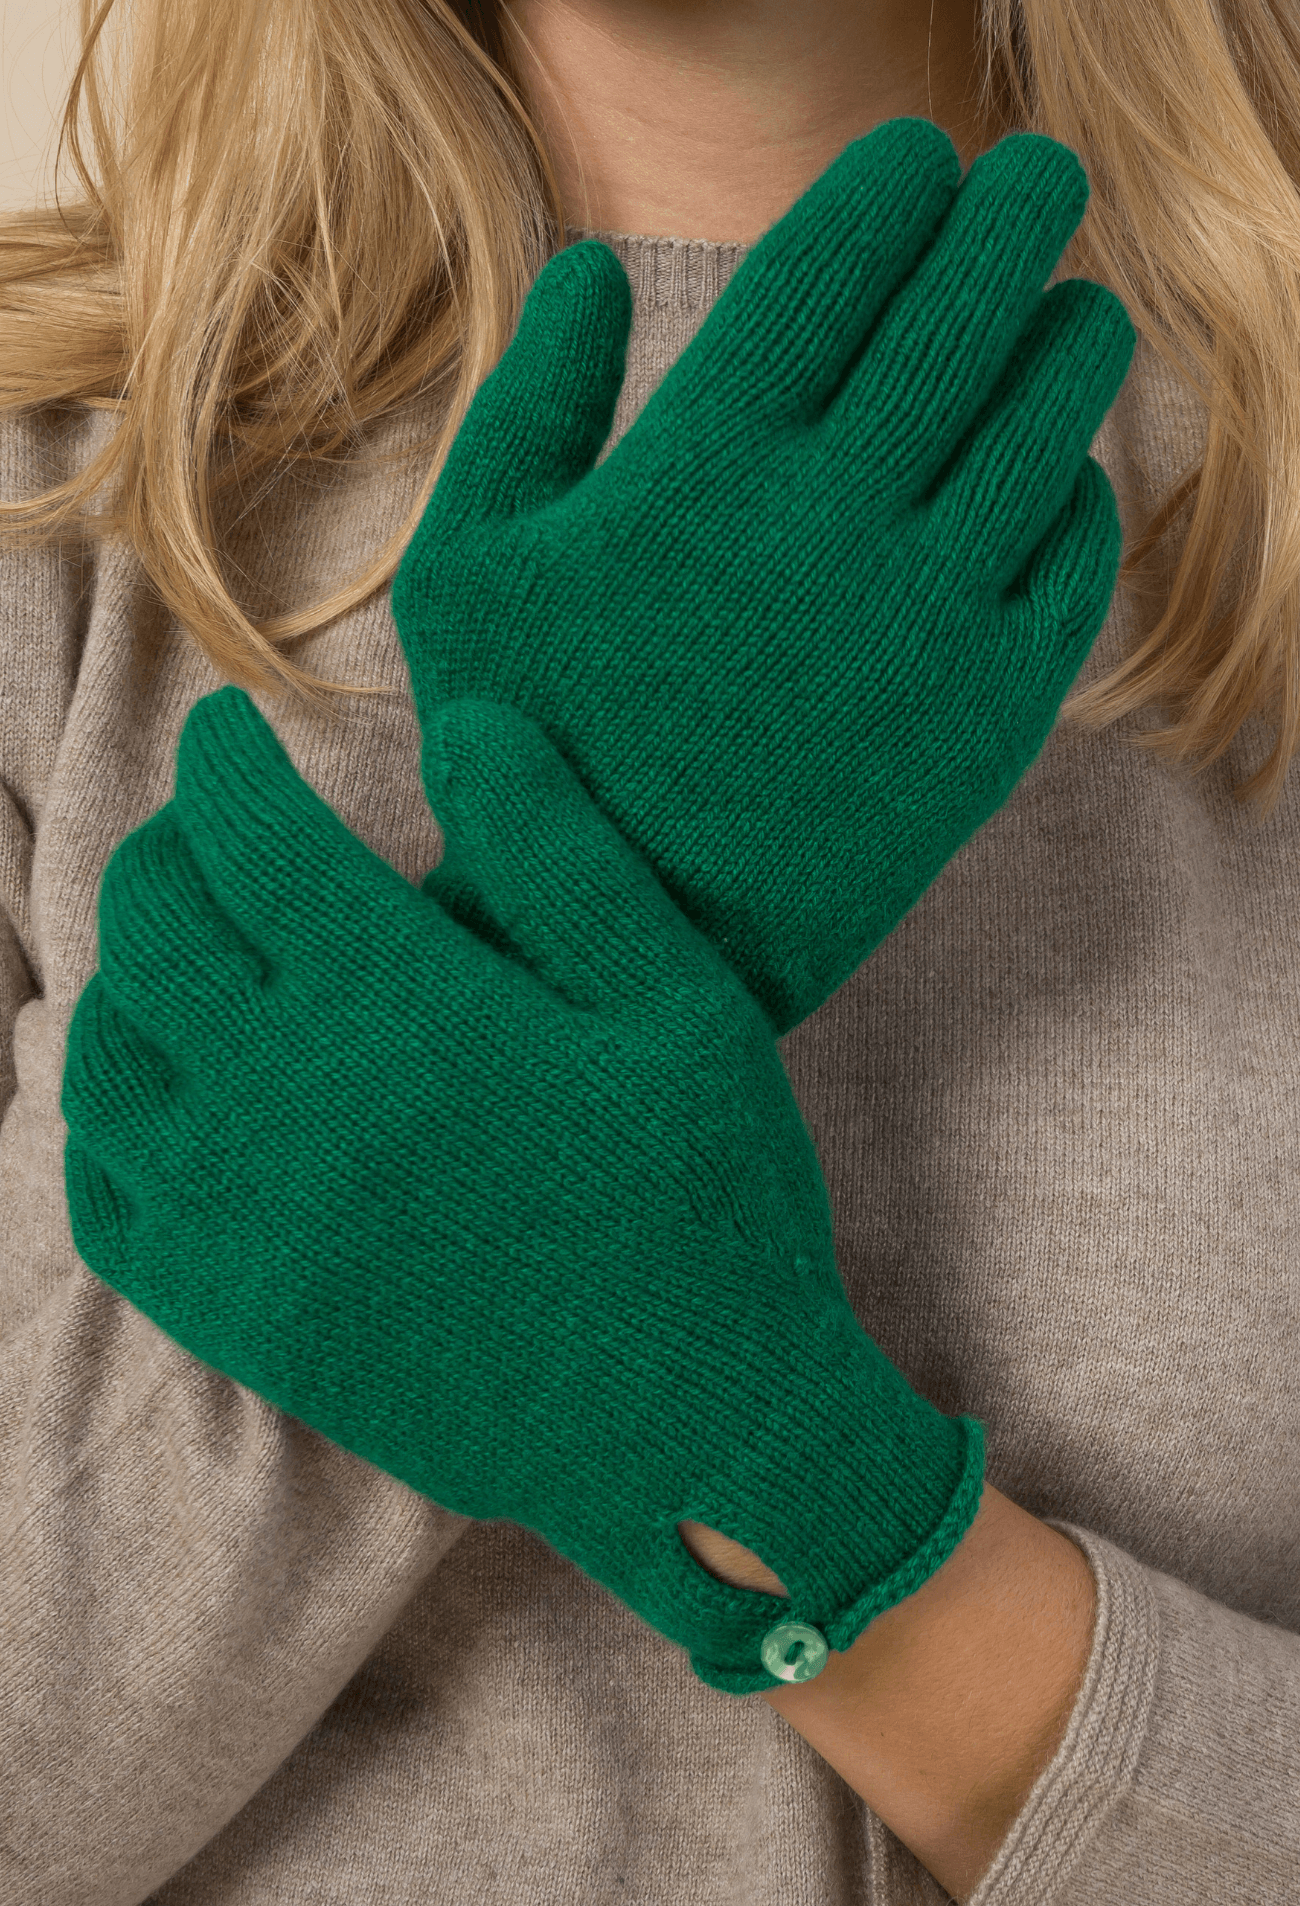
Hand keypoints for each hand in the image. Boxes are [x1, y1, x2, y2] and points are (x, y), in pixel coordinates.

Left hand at [60, 687, 982, 1695]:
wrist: (693, 1433)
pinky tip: (155, 1099)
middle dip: (166, 850)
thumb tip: (462, 728)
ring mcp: (247, 1225)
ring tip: (176, 953)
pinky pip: (108, 1205)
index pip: (248, 837)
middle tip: (207, 830)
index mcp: (402, 1009)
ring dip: (123, 978)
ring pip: (109, 1061)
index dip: (224, 760)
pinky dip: (105, 1127)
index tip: (228, 728)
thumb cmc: (708, 1208)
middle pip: (155, 932)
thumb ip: (564, 856)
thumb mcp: (681, 1007)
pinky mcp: (241, 1322)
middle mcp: (290, 1106)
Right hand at [392, 116, 1134, 1034]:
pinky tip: (1056, 472)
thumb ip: (523, 405)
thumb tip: (590, 266)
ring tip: (1067, 307)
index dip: (893, 184)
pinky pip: (1072, 559)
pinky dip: (1079, 490)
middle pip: (964, 308)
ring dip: (1070, 332)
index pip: (833, 261)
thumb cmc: (533, 755)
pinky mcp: (992, 717)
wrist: (628, 947)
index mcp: (700, 471)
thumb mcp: (463, 574)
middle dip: (1011, 213)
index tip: (916, 159)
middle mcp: (830, 528)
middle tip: (1030, 182)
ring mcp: (927, 623)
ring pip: (1047, 419)